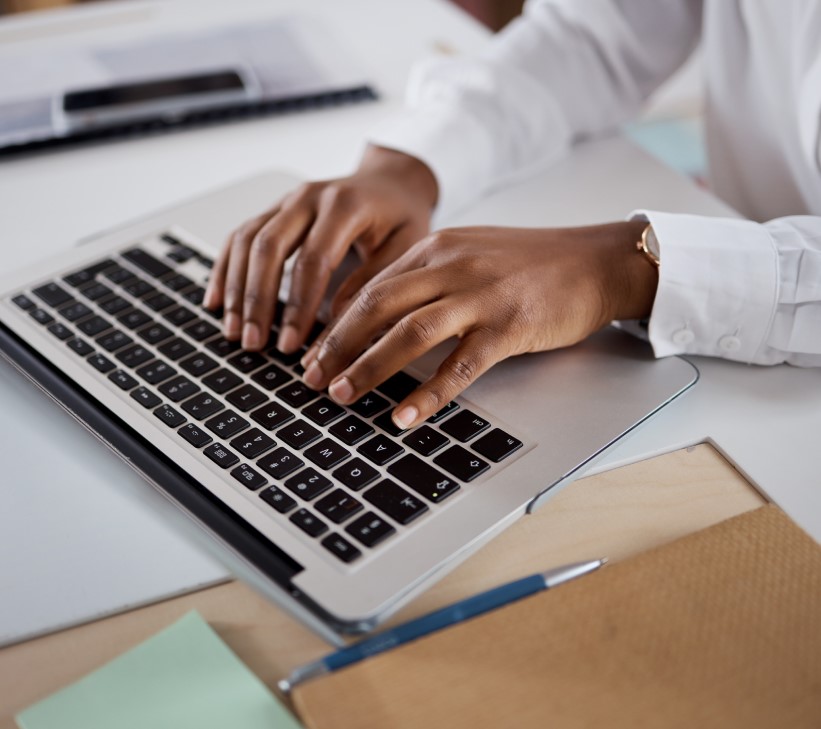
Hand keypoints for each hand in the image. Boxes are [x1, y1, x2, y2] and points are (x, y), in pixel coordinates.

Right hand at [203, 145, 437, 351]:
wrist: (392, 181)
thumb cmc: (402, 216)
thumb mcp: (406, 247)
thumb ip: (374, 281)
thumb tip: (336, 323)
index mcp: (345, 205)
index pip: (313, 259)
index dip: (298, 305)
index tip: (291, 344)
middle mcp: (309, 197)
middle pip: (269, 247)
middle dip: (257, 300)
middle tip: (254, 342)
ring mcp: (287, 201)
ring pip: (247, 241)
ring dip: (236, 289)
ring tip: (234, 332)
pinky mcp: (274, 210)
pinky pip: (240, 237)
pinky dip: (225, 270)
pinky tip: (218, 302)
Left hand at [299, 221, 656, 428]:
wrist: (594, 261)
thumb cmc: (531, 263)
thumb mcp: (470, 253)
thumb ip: (427, 276)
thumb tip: (381, 312)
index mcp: (435, 248)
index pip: (370, 286)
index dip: (336, 323)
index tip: (314, 351)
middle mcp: (450, 266)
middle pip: (377, 306)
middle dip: (337, 345)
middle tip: (311, 378)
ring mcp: (480, 296)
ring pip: (409, 332)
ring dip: (369, 367)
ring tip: (342, 396)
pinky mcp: (509, 327)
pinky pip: (460, 366)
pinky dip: (428, 393)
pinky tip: (405, 417)